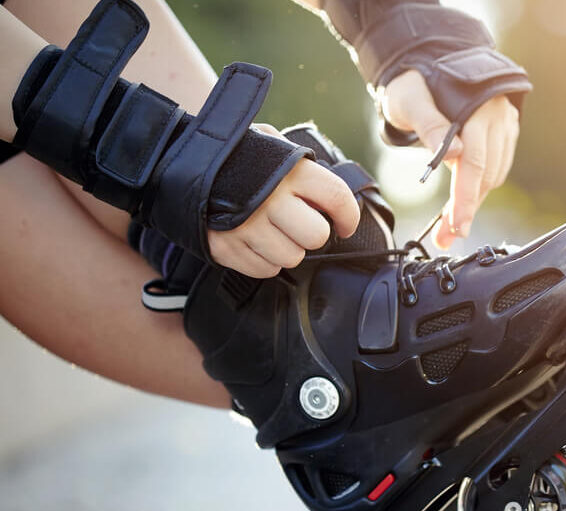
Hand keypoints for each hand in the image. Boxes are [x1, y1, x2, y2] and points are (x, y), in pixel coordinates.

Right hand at [206, 125, 359, 277]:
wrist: (177, 163)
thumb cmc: (235, 157)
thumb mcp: (270, 144)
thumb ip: (301, 167)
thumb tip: (330, 198)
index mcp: (289, 169)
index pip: (337, 198)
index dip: (348, 217)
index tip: (345, 226)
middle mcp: (271, 198)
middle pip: (316, 236)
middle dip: (312, 234)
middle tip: (299, 225)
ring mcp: (247, 225)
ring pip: (292, 257)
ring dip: (286, 248)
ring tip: (270, 230)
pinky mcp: (227, 247)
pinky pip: (265, 270)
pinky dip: (263, 260)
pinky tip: (252, 240)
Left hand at [382, 70, 519, 248]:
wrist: (428, 59)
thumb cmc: (414, 81)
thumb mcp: (410, 100)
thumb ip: (430, 125)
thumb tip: (456, 155)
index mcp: (477, 107)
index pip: (474, 162)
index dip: (465, 199)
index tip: (456, 227)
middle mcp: (497, 115)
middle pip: (486, 175)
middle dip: (466, 208)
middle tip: (446, 236)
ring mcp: (504, 123)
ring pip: (493, 175)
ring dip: (473, 201)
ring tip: (450, 223)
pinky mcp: (504, 130)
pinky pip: (497, 167)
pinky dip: (481, 186)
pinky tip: (463, 198)